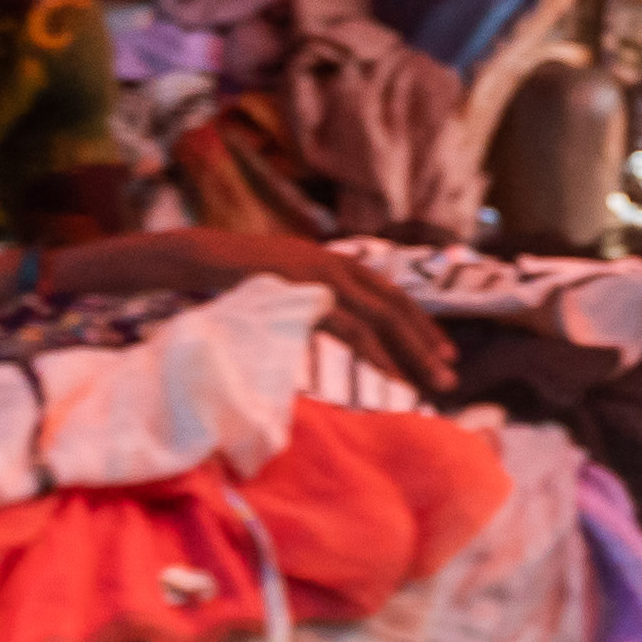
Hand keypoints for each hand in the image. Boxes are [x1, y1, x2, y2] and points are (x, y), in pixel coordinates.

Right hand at [87, 227, 457, 393]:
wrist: (189, 260)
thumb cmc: (227, 281)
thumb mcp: (278, 288)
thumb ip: (305, 302)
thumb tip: (321, 325)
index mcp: (330, 261)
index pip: (386, 291)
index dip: (415, 320)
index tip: (440, 349)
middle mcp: (332, 263)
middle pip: (393, 303)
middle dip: (425, 338)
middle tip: (453, 372)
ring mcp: (320, 274)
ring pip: (379, 316)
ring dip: (410, 349)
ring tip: (434, 381)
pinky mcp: (305, 292)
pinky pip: (350, 326)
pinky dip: (376, 352)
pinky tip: (393, 376)